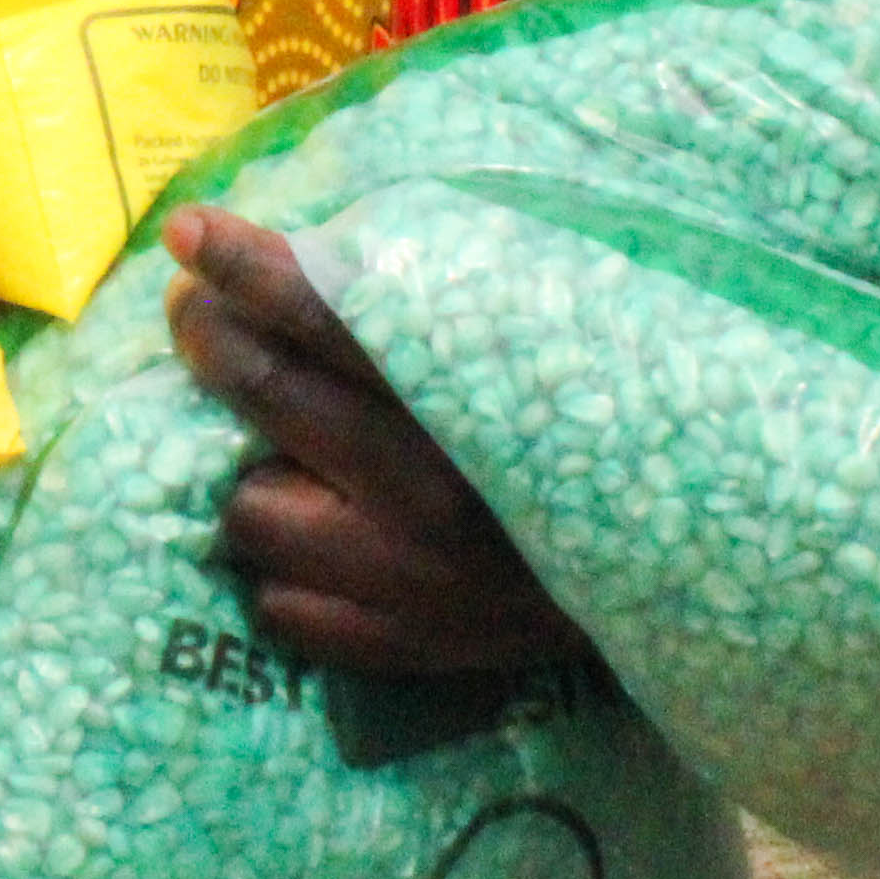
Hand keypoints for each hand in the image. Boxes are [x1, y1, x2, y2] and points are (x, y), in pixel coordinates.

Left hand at [173, 209, 584, 683]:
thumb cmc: (596, 423)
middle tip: (193, 309)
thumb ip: (437, 307)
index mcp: (472, 401)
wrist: (691, 568)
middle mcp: (431, 494)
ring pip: (252, 512)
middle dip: (212, 339)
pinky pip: (283, 605)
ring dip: (259, 478)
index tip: (189, 231)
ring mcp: (411, 581)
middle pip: (267, 396)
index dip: (247, 266)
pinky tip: (326, 540)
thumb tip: (314, 249)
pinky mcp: (406, 647)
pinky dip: (290, 569)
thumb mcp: (537, 348)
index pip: (330, 316)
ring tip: (295, 459)